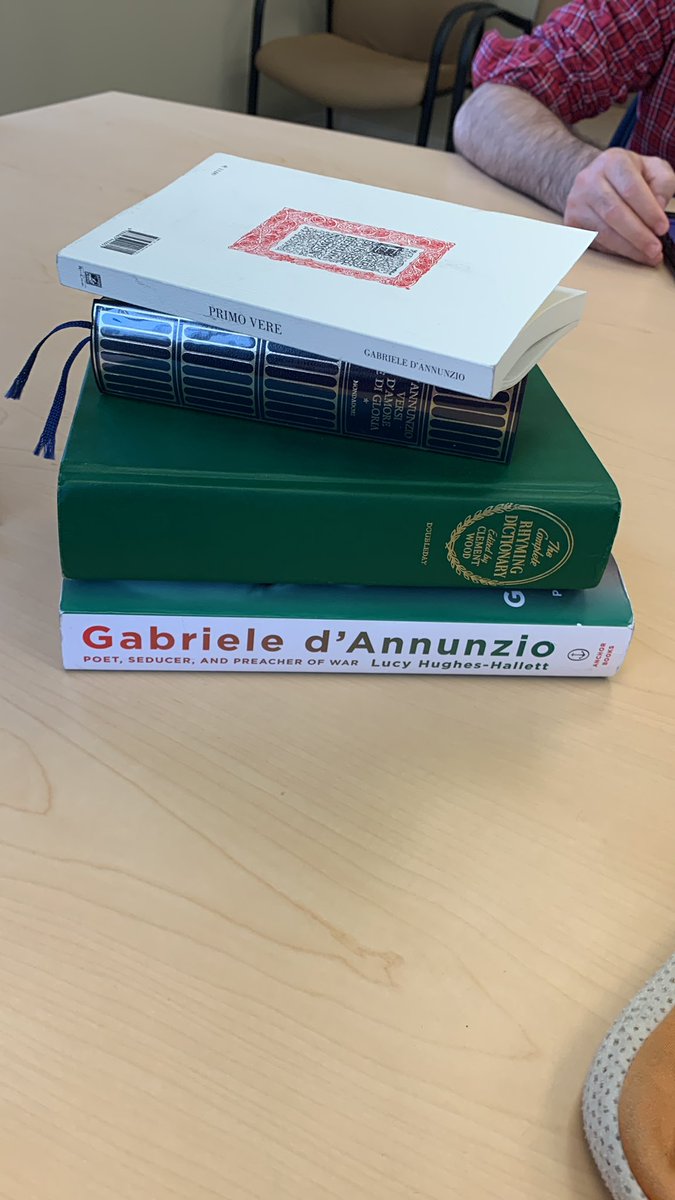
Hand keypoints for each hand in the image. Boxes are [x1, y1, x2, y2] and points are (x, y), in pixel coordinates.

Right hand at [563, 148, 674, 264]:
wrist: (597, 179)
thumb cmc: (628, 176)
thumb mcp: (653, 169)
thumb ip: (663, 184)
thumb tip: (658, 207)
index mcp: (612, 162)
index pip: (631, 189)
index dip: (648, 212)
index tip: (662, 228)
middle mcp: (589, 180)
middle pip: (614, 213)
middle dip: (638, 235)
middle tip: (655, 249)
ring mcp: (576, 202)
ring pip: (603, 231)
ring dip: (628, 247)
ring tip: (646, 255)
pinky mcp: (571, 222)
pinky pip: (594, 242)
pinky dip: (614, 251)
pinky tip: (630, 252)